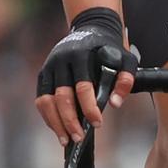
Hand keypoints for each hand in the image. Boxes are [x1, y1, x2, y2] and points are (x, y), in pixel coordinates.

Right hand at [34, 6, 136, 143]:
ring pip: (46, 100)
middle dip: (70, 120)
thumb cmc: (110, 48)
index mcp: (80, 55)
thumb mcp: (125, 59)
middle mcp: (61, 60)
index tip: (98, 123)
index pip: (82, 86)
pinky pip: (41, 99)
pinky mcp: (44, 74)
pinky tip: (59, 128)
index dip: (89, 107)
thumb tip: (115, 104)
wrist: (91, 28)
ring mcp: (49, 67)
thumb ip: (125, 80)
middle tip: (79, 138)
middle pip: (61, 97)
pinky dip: (48, 116)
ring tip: (66, 140)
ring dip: (55, 122)